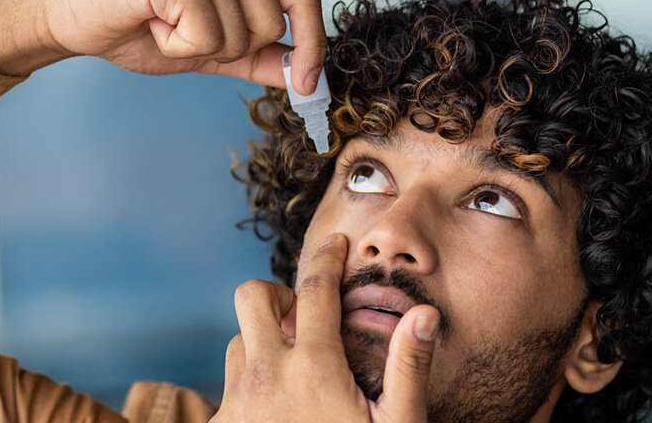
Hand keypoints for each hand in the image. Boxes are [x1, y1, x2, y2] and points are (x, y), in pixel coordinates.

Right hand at [0, 0, 325, 92]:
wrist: (74, 16)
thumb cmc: (138, 24)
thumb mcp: (211, 47)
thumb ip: (259, 56)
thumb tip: (305, 75)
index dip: (312, 43)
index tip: (309, 82)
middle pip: (271, 25)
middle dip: (226, 47)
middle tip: (181, 27)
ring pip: (240, 35)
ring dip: (196, 46)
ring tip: (163, 22)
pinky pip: (206, 36)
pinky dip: (176, 45)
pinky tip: (151, 22)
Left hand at [211, 234, 440, 422]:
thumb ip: (408, 367)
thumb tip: (424, 315)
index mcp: (314, 368)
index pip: (314, 290)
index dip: (325, 258)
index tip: (333, 244)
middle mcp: (266, 375)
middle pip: (251, 295)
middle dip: (276, 294)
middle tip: (303, 320)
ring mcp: (237, 401)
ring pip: (238, 341)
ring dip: (263, 343)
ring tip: (295, 371)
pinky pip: (227, 386)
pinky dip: (250, 385)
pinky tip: (277, 410)